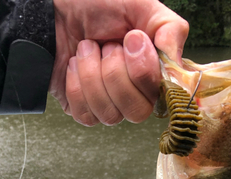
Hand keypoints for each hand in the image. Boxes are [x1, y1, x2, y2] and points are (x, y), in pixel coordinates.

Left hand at [49, 0, 187, 125]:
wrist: (52, 9)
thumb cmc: (95, 4)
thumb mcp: (140, 5)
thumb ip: (169, 31)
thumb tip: (177, 66)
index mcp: (153, 71)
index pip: (162, 96)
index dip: (144, 73)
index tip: (132, 40)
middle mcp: (135, 94)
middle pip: (138, 112)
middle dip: (116, 75)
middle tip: (106, 46)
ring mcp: (109, 105)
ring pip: (111, 115)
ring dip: (93, 76)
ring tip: (87, 49)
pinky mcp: (84, 110)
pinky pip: (87, 115)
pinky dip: (77, 86)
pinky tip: (74, 66)